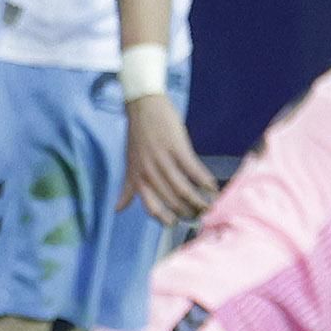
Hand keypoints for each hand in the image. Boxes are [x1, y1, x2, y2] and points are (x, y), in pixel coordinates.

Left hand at [119, 91, 218, 223]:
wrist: (143, 106)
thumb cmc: (137, 136)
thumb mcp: (130, 163)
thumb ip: (128, 187)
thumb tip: (117, 209)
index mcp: (138, 177)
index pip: (151, 207)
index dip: (165, 219)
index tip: (177, 224)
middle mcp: (149, 171)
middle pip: (172, 201)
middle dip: (188, 212)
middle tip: (200, 215)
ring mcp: (162, 159)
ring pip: (184, 189)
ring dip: (199, 200)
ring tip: (210, 206)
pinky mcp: (177, 147)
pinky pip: (194, 170)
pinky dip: (205, 181)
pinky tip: (213, 187)